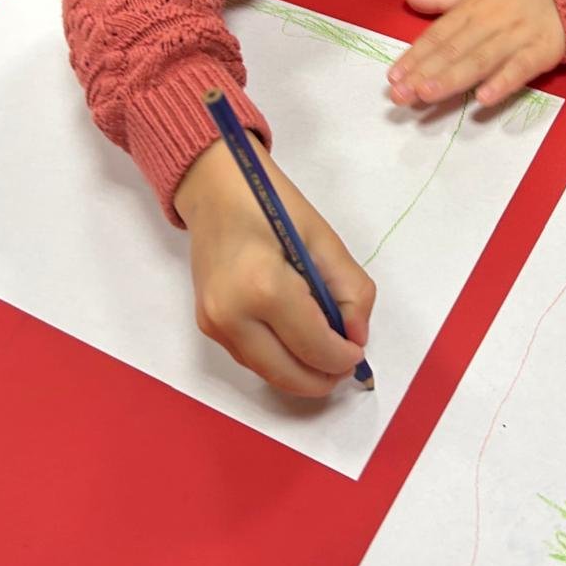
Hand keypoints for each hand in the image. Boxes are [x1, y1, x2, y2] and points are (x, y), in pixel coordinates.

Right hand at [175, 133, 375, 396]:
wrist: (213, 189)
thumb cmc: (269, 204)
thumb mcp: (322, 239)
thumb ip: (351, 290)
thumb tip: (357, 339)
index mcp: (264, 288)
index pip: (314, 349)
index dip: (345, 357)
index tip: (359, 350)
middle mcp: (232, 316)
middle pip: (289, 375)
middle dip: (324, 375)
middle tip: (346, 357)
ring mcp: (214, 325)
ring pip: (270, 374)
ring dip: (301, 370)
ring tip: (323, 344)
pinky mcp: (207, 327)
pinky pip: (252, 360)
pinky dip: (279, 359)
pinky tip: (296, 337)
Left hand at [388, 0, 565, 108]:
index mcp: (472, 6)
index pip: (438, 34)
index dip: (415, 56)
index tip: (393, 77)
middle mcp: (489, 21)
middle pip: (453, 50)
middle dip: (424, 72)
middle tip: (400, 96)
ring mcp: (515, 37)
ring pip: (479, 60)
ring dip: (452, 78)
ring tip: (427, 95)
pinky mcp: (541, 52)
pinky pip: (519, 69)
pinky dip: (502, 83)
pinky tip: (484, 99)